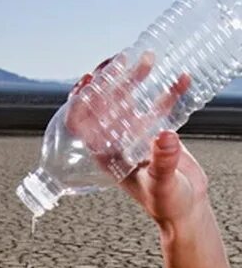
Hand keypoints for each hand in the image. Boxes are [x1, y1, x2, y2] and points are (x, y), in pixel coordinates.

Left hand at [66, 52, 207, 224]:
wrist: (186, 209)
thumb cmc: (167, 204)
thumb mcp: (161, 184)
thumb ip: (163, 162)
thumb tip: (165, 137)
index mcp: (107, 156)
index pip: (84, 125)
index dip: (81, 102)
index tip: (88, 81)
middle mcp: (118, 143)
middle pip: (106, 105)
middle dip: (110, 81)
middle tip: (122, 59)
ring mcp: (137, 135)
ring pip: (130, 100)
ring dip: (136, 78)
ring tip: (148, 58)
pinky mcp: (157, 132)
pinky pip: (160, 106)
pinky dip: (169, 91)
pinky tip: (181, 78)